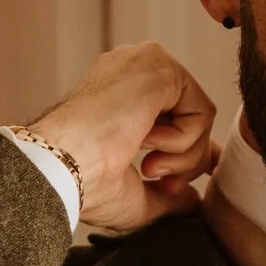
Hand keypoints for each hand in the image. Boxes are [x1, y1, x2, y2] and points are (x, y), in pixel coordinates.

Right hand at [29, 43, 218, 231]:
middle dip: (186, 161)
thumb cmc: (85, 183)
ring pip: (200, 116)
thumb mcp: (135, 195)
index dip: (185, 157)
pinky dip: (182, 140)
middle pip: (192, 118)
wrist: (63, 166)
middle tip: (160, 182)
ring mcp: (143, 63)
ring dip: (182, 156)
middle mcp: (131, 71)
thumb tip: (194, 202)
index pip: (175, 119)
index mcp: (120, 95)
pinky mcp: (157, 64)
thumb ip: (167, 195)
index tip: (171, 187)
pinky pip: (202, 110)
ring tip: (147, 165)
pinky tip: (143, 140)